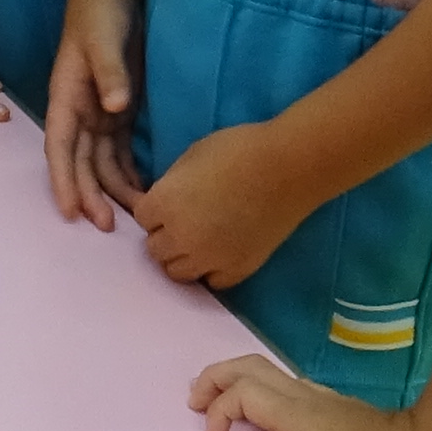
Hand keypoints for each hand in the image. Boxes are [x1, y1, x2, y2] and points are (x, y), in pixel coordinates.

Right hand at [43, 0, 148, 231]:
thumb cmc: (101, 14)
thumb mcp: (103, 39)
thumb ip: (110, 73)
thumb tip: (115, 108)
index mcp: (66, 98)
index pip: (61, 148)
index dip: (63, 181)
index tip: (69, 212)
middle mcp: (79, 112)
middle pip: (81, 164)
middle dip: (91, 196)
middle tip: (108, 227)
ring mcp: (99, 114)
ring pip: (101, 163)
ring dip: (111, 191)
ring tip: (132, 219)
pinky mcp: (119, 111)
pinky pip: (120, 151)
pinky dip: (128, 173)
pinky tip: (140, 193)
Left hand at [132, 119, 305, 290]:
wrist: (289, 167)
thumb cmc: (240, 149)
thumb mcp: (192, 156)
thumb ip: (170, 184)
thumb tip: (165, 201)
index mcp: (165, 204)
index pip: (141, 218)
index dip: (156, 207)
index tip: (172, 199)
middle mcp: (181, 238)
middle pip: (155, 249)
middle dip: (165, 234)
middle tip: (187, 218)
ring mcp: (209, 258)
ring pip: (177, 272)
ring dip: (183, 255)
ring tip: (201, 238)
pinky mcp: (237, 270)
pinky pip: (211, 281)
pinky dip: (211, 268)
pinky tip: (221, 250)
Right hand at [190, 354, 431, 430]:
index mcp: (293, 411)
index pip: (240, 394)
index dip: (217, 413)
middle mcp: (300, 395)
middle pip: (246, 366)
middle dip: (213, 378)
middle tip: (193, 402)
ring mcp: (314, 396)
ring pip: (261, 372)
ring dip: (230, 381)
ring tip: (212, 404)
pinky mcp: (325, 405)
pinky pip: (276, 385)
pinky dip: (252, 391)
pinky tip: (254, 415)